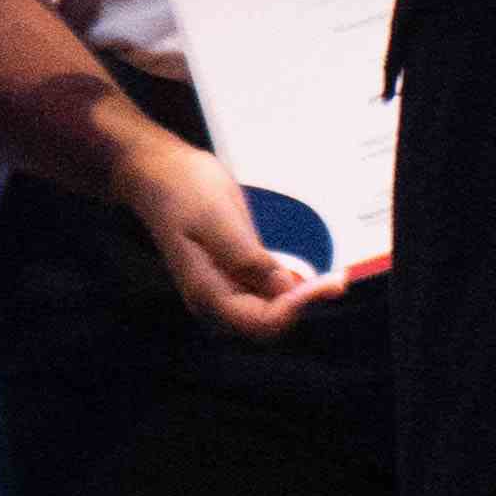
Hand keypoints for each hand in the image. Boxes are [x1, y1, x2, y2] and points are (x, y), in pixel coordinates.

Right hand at [114, 136, 329, 341]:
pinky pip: (264, 294)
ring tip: (332, 278)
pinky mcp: (230, 275)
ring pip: (268, 312)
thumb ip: (248, 258)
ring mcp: (221, 288)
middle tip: (336, 279)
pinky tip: (309, 273)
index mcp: (207, 291)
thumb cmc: (184, 190)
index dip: (298, 305)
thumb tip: (284, 288)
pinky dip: (289, 287)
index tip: (328, 280)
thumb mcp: (218, 220)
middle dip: (303, 305)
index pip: (262, 320)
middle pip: (266, 323)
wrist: (159, 172)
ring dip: (300, 298)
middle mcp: (213, 299)